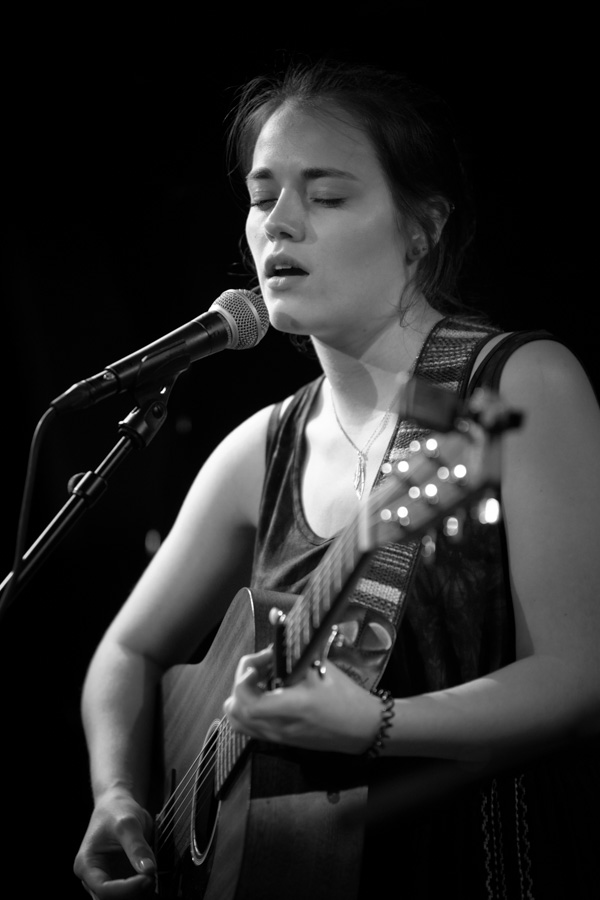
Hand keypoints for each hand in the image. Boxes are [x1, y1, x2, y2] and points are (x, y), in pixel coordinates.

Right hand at [73, 789, 155, 897]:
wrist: (117, 805)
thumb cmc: (117, 810)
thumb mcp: (127, 823)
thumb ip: (137, 846)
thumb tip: (149, 870)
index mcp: (86, 864)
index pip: (104, 889)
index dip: (127, 889)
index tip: (149, 877)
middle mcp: (92, 878)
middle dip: (133, 893)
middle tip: (153, 877)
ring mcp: (105, 880)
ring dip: (138, 894)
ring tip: (153, 876)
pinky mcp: (118, 880)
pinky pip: (128, 894)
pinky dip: (141, 891)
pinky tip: (152, 877)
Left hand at [223, 647, 381, 754]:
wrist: (363, 727)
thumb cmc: (346, 697)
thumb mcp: (322, 668)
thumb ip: (295, 652)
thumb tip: (275, 626)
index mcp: (293, 709)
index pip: (250, 704)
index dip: (243, 681)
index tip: (258, 662)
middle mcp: (281, 727)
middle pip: (237, 710)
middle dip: (241, 681)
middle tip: (260, 665)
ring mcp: (278, 737)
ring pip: (239, 721)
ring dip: (242, 696)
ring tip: (260, 679)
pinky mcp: (280, 740)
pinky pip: (250, 727)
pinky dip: (247, 708)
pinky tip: (265, 693)